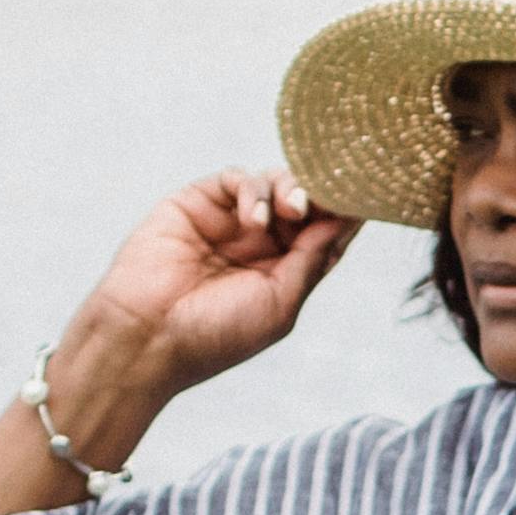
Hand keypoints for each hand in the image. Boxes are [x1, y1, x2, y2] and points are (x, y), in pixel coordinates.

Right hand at [76, 166, 357, 396]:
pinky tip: (253, 219)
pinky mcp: (197, 202)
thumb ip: (311, 261)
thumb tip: (344, 223)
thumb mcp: (280, 304)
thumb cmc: (216, 334)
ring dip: (290, 189)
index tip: (367, 201)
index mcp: (284, 271)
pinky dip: (252, 190)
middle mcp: (259, 243)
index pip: (323, 233)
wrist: (148, 336)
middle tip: (327, 200)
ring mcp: (228, 221)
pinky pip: (235, 179)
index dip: (345, 215)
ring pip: (273, 183)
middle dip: (320, 196)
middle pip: (304, 202)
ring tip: (292, 210)